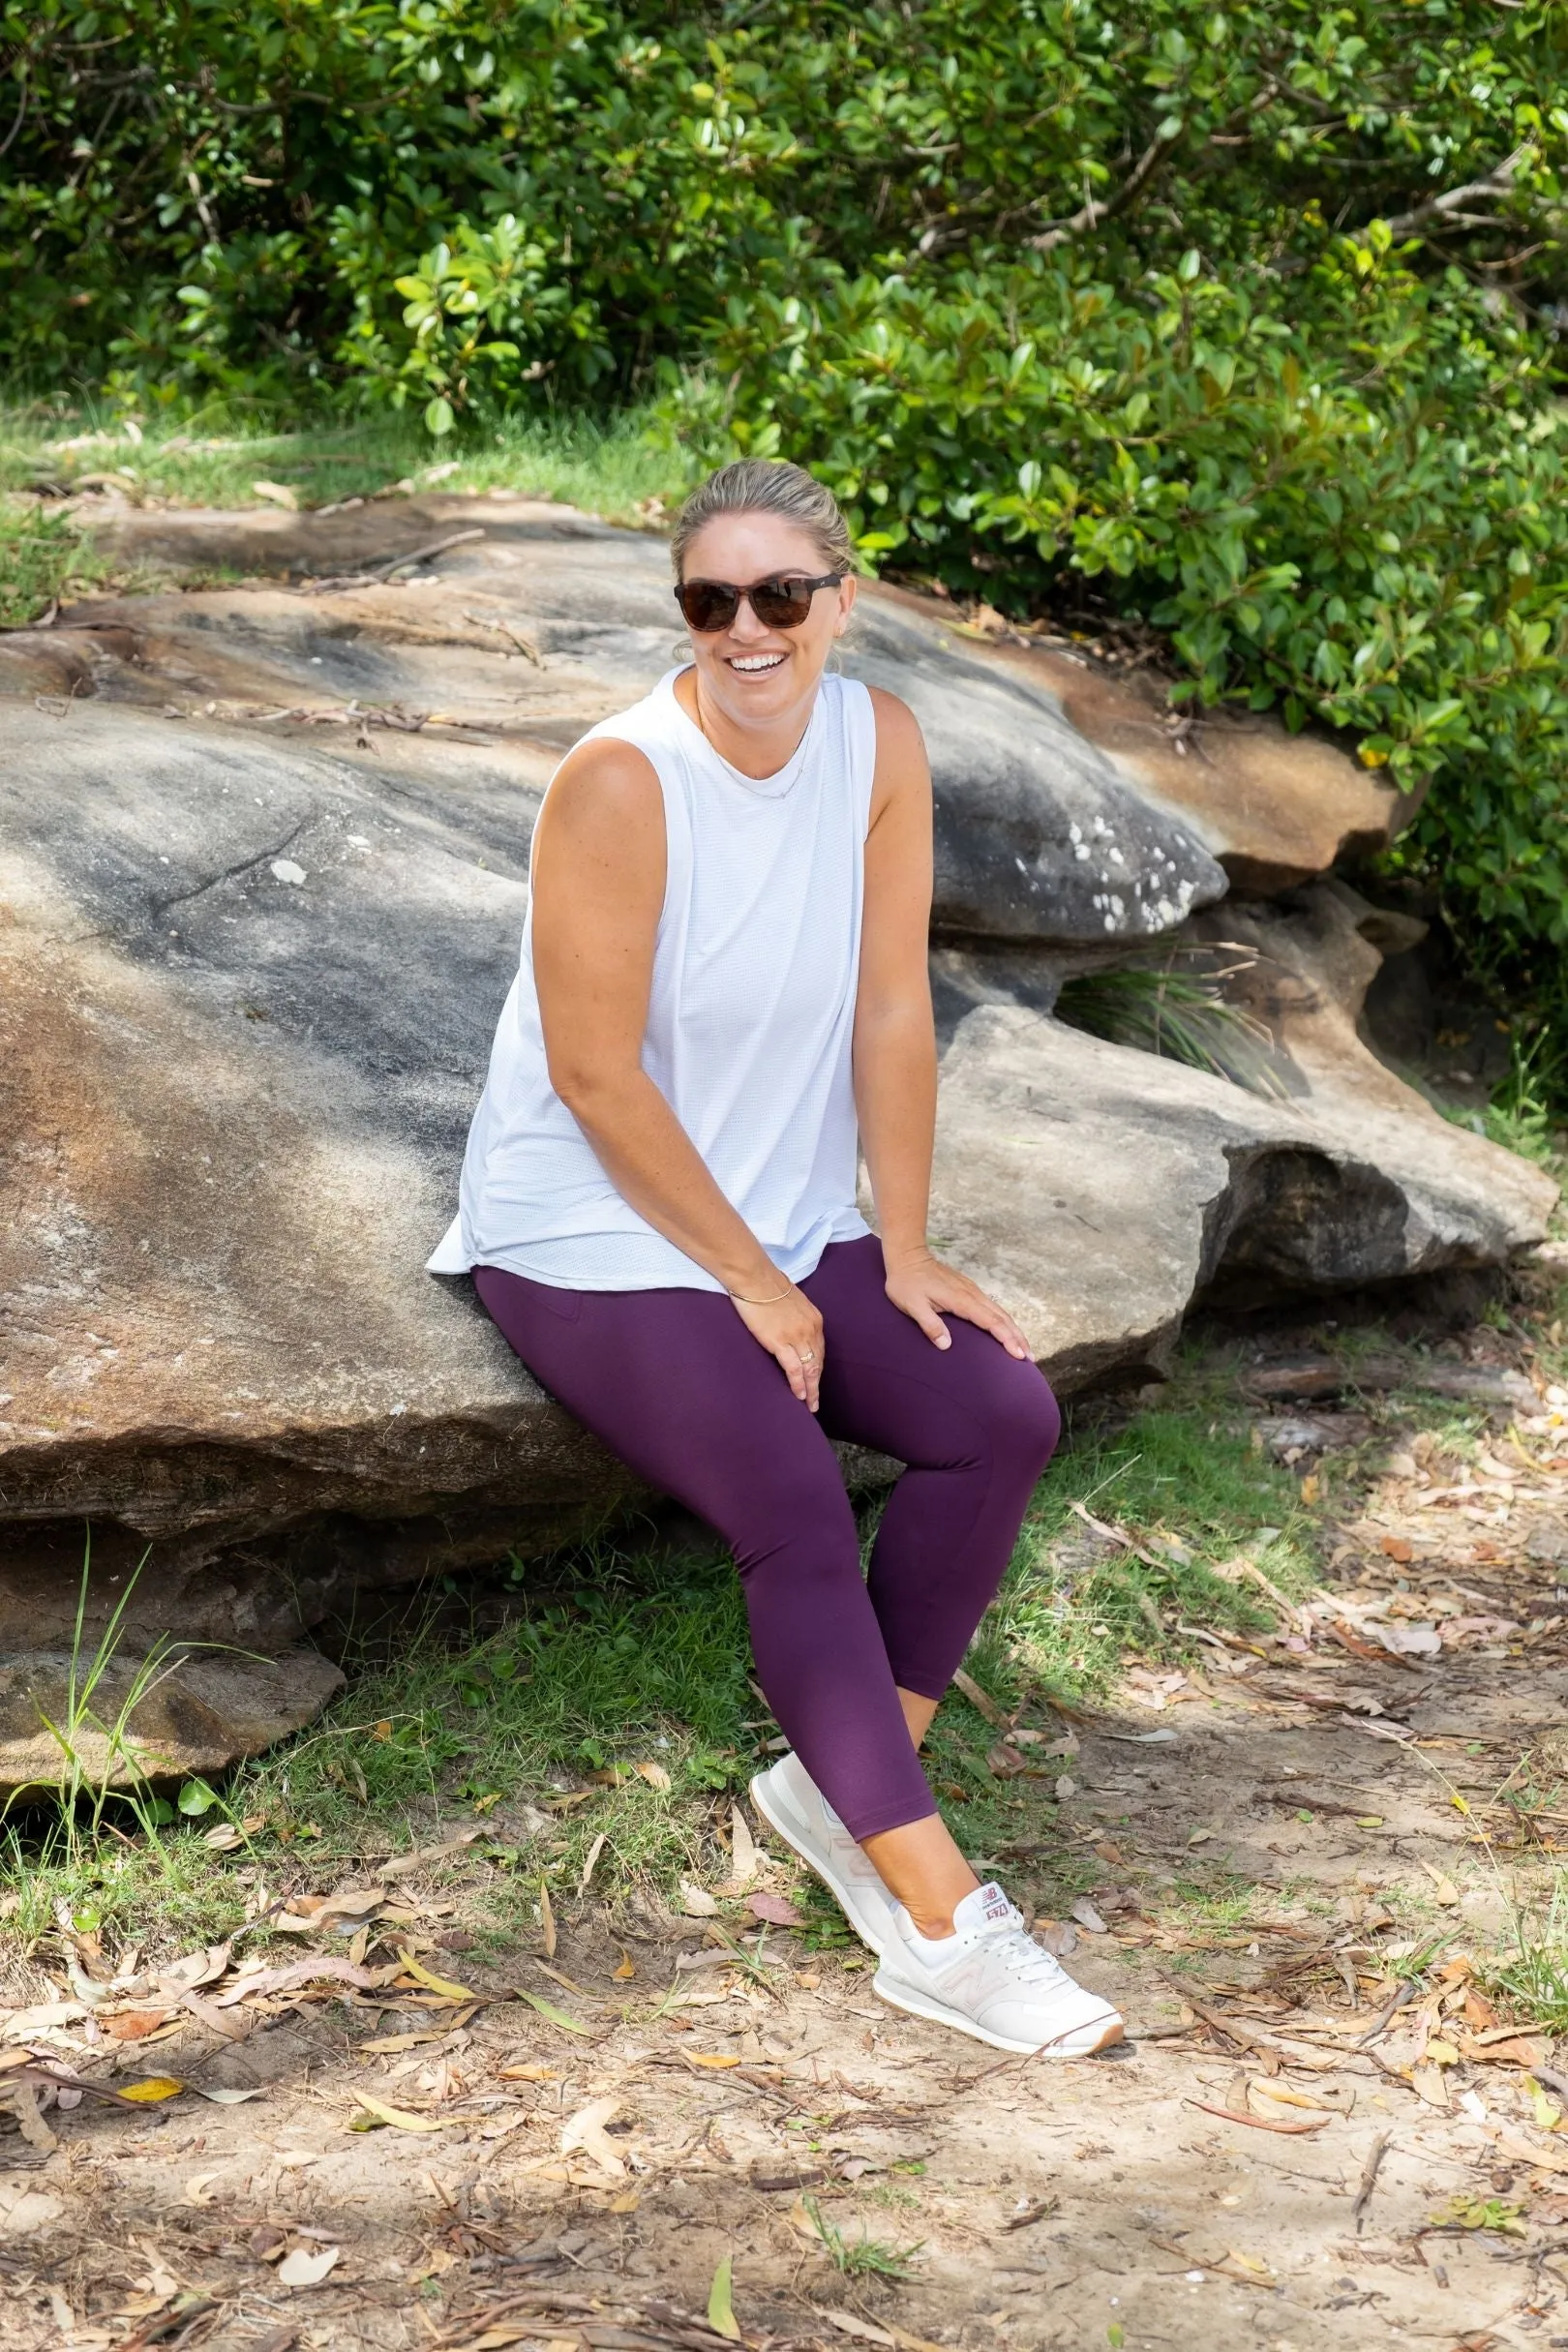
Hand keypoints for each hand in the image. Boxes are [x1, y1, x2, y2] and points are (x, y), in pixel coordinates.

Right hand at [729, 1283, 825, 1411]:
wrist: (754, 1278)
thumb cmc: (767, 1284)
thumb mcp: (791, 1300)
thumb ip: (795, 1316)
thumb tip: (789, 1325)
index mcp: (814, 1319)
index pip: (819, 1350)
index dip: (817, 1368)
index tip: (815, 1381)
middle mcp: (810, 1329)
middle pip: (818, 1362)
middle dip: (817, 1383)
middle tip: (816, 1401)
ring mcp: (797, 1336)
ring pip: (809, 1369)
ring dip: (810, 1390)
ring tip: (809, 1405)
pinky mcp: (780, 1342)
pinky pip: (794, 1369)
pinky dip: (798, 1384)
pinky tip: (799, 1396)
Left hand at [883, 1246, 1030, 1358]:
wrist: (907, 1256)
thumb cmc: (906, 1282)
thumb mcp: (911, 1305)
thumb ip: (929, 1324)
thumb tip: (946, 1345)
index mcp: (961, 1299)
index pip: (991, 1321)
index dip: (1006, 1338)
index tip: (1018, 1354)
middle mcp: (972, 1294)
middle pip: (1002, 1317)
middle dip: (1018, 1337)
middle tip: (1030, 1358)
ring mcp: (972, 1291)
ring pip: (999, 1312)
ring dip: (1014, 1330)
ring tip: (1024, 1348)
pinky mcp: (969, 1290)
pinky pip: (992, 1308)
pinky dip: (1004, 1321)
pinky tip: (1006, 1330)